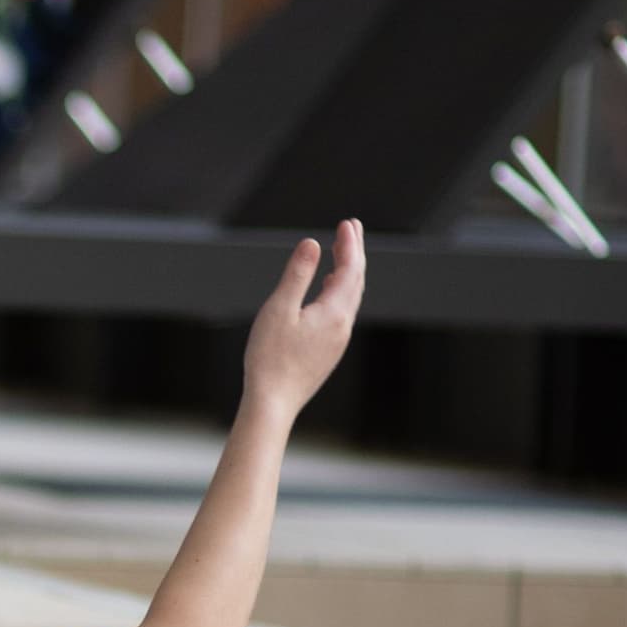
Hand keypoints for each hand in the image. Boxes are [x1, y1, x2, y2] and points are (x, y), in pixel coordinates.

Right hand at [242, 219, 365, 415]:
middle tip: (351, 229)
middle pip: (356, 281)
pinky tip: (328, 291)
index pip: (349, 269)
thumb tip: (312, 244)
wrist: (273, 404)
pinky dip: (340, 292)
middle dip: (354, 253)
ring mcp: (337, 341)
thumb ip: (297, 275)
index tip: (347, 223)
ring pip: (350, 298)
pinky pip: (342, 313)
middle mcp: (342, 326)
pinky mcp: (328, 352)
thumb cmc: (270, 358)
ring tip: (343, 254)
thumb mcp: (279, 309)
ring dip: (348, 272)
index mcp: (334, 312)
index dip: (350, 244)